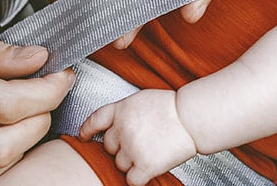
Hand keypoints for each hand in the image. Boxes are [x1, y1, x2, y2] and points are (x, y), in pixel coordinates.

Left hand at [79, 89, 196, 185]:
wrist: (192, 117)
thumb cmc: (174, 107)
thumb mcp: (142, 99)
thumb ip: (125, 112)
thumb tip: (116, 124)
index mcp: (121, 110)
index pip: (94, 121)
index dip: (86, 130)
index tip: (83, 136)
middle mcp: (123, 129)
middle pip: (109, 147)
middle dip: (121, 147)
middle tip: (141, 142)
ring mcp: (132, 148)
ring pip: (120, 164)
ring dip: (132, 162)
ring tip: (151, 151)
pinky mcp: (144, 165)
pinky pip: (131, 180)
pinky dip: (139, 178)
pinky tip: (148, 169)